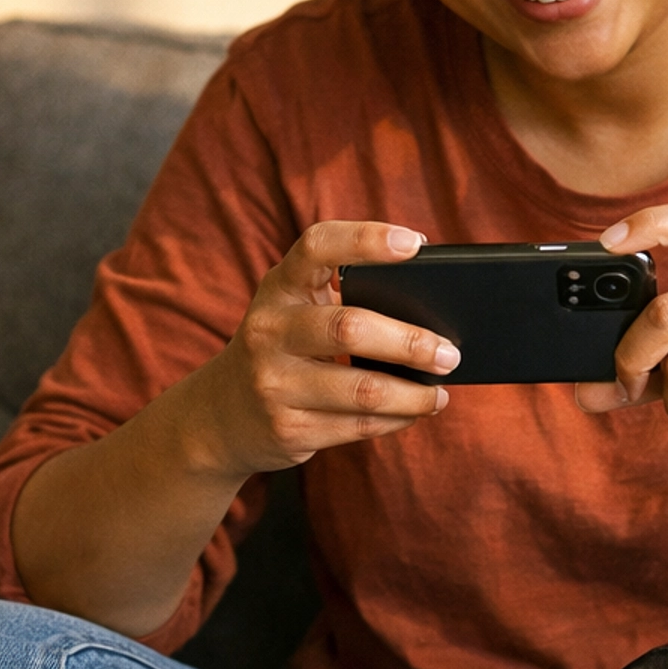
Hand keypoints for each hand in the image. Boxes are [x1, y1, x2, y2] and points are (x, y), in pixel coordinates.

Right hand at [204, 221, 458, 474]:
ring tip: (441, 392)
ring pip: (363, 390)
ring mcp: (274, 383)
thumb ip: (342, 299)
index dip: (365, 240)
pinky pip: (358, 426)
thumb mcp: (293, 311)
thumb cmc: (281, 350)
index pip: (318, 247)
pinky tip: (415, 411)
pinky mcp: (287, 428)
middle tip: (448, 352)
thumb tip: (432, 310)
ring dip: (414, 394)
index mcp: (278, 288)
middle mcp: (269, 331)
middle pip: (350, 328)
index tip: (415, 244)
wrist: (219, 416)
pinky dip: (398, 419)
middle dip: (410, 342)